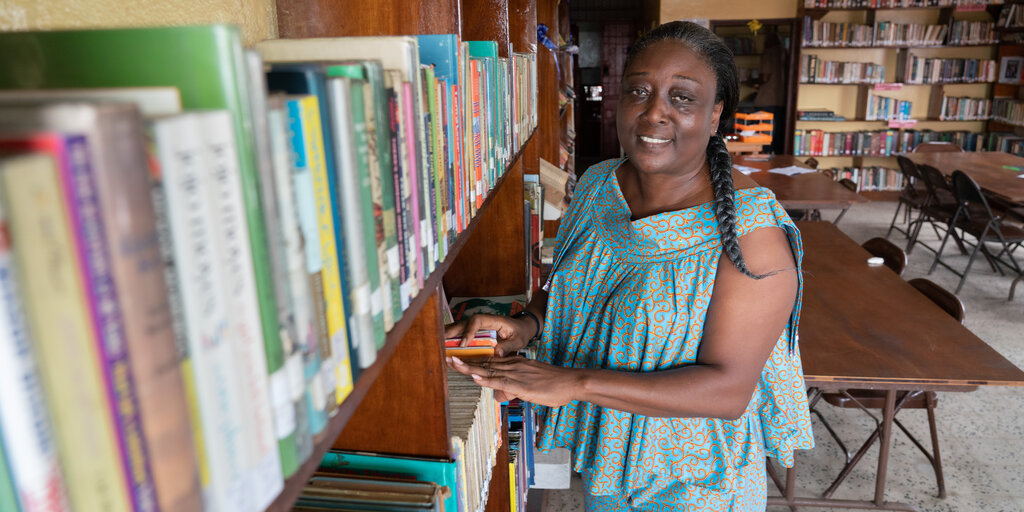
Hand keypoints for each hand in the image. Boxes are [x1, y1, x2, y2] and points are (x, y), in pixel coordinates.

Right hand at [444, 313, 532, 356]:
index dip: (468, 332)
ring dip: (447, 334)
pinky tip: (442, 345)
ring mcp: (477, 326)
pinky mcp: (474, 332)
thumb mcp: (518, 340)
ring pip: (459, 327)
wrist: (522, 328)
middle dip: (451, 331)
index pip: (476, 322)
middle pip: (463, 323)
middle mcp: (482, 321)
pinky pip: (460, 333)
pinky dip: (451, 338)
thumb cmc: (520, 332)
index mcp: (492, 320)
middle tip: (440, 342)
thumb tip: (498, 353)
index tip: (463, 344)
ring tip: (435, 343)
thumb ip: (509, 346)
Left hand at [446, 355, 581, 407]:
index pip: (488, 361)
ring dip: (468, 367)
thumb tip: (499, 395)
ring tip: (452, 362)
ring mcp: (516, 373)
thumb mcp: (530, 386)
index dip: (471, 361)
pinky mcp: (521, 383)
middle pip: (483, 362)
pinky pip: (500, 380)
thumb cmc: (554, 385)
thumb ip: (513, 389)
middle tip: (446, 357)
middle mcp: (512, 365)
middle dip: (464, 361)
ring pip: (487, 369)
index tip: (457, 359)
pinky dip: (485, 379)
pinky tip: (474, 376)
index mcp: (514, 363)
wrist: (571, 381)